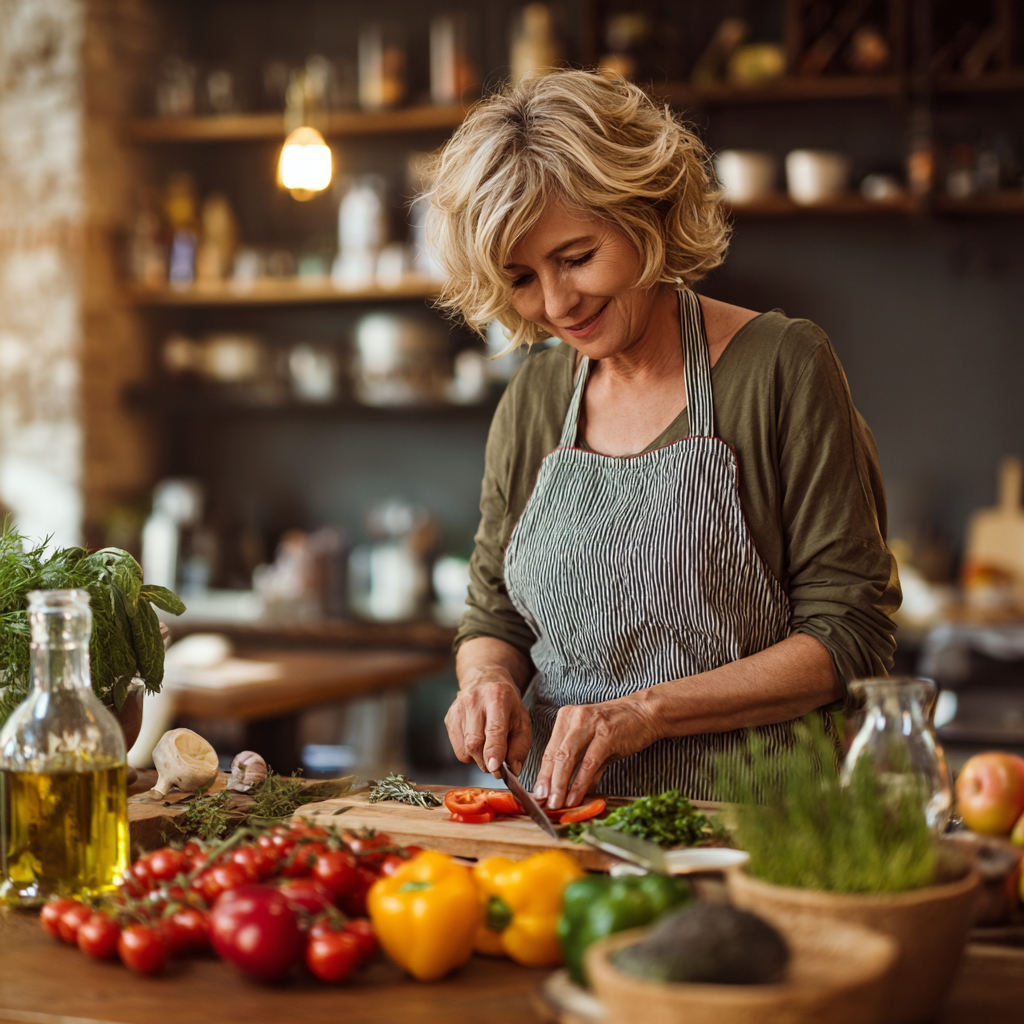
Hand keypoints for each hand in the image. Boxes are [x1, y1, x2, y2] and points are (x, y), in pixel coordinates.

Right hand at [445, 674, 531, 775]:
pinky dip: (470, 754)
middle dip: (487, 762)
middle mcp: (474, 701)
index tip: (495, 768)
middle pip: (475, 742)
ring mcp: (458, 709)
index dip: (493, 751)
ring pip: (465, 749)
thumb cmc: (507, 704)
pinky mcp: (449, 717)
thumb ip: (520, 747)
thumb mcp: (523, 720)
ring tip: (488, 748)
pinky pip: (458, 748)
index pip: (494, 729)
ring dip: (479, 759)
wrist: (485, 681)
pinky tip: (478, 742)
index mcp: (497, 698)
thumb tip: (513, 770)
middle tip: (497, 766)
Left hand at [533, 695, 659, 808]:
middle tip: (543, 803)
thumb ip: (581, 767)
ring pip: (567, 758)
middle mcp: (574, 718)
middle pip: (554, 755)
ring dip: (560, 785)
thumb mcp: (594, 743)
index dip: (542, 776)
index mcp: (566, 718)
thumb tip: (568, 793)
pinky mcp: (606, 734)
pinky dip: (580, 782)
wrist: (646, 713)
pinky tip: (575, 797)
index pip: (549, 751)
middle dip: (548, 783)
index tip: (537, 796)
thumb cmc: (619, 728)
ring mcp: (590, 724)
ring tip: (556, 804)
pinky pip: (589, 762)